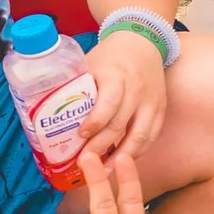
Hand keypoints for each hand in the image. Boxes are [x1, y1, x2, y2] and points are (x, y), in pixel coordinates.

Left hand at [78, 24, 168, 160]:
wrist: (142, 42)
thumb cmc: (110, 56)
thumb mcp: (90, 64)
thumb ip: (78, 89)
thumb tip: (52, 117)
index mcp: (116, 75)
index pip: (108, 103)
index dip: (94, 122)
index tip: (81, 136)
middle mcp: (137, 89)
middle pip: (121, 125)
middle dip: (101, 148)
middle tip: (85, 163)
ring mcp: (152, 101)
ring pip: (140, 136)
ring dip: (121, 157)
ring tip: (104, 172)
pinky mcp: (161, 109)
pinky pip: (151, 137)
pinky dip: (137, 152)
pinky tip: (122, 161)